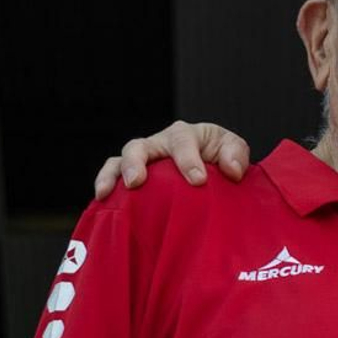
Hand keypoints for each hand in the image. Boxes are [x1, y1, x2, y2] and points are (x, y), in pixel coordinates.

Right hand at [93, 121, 250, 198]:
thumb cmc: (221, 158)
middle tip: (136, 182)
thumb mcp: (232, 150)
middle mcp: (158, 144)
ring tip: (107, 192)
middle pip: (140, 146)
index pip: (183, 141)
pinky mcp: (131, 177)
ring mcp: (142, 161)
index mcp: (185, 135)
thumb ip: (235, 154)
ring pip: (119, 160)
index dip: (188, 159)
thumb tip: (232, 170)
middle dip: (136, 162)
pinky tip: (102, 202)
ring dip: (112, 175)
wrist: (212, 172)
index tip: (198, 180)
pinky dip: (104, 186)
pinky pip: (111, 178)